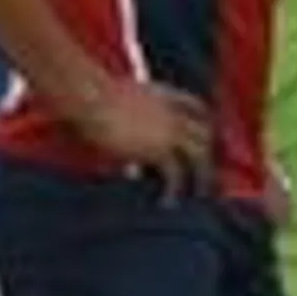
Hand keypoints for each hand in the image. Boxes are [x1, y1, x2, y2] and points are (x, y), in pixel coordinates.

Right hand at [72, 78, 215, 195]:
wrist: (87, 95)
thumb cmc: (87, 93)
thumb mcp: (112, 98)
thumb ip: (124, 111)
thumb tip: (116, 128)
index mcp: (161, 94)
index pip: (195, 106)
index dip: (204, 120)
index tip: (205, 133)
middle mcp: (172, 112)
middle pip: (205, 132)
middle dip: (209, 152)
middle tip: (207, 172)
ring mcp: (169, 130)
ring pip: (199, 156)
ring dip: (201, 176)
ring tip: (196, 195)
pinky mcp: (159, 150)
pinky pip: (176, 175)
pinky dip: (174, 191)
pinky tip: (166, 203)